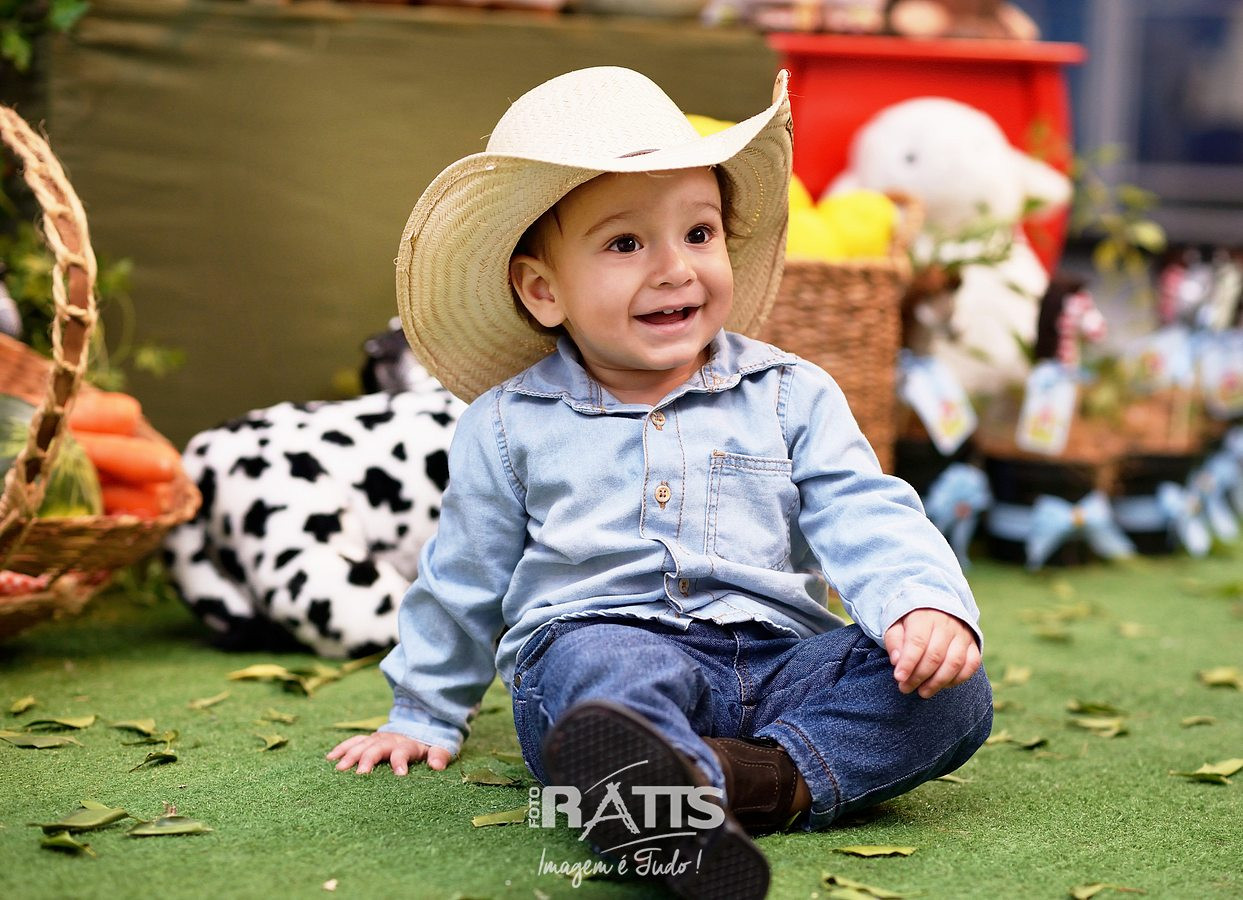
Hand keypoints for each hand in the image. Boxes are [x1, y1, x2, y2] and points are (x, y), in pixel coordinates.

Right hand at [326, 731, 453, 774]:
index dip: (400, 762)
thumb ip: (439, 755)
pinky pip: (353, 741)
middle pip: (377, 748)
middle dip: (368, 759)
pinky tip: (330, 758)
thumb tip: (437, 766)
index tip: (399, 775)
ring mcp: (377, 738)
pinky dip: (342, 748)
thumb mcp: (439, 748)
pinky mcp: (368, 739)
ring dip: (350, 755)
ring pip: (362, 744)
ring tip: (339, 769)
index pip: (402, 752)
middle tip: (359, 774)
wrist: (420, 723)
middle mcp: (390, 740)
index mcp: (408, 745)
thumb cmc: (427, 744)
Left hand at [883, 609, 980, 698]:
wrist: (936, 608)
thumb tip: (897, 661)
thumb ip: (894, 641)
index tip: (899, 678)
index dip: (908, 662)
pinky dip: (958, 679)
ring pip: (954, 663)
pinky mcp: (973, 644)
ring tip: (922, 692)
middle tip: (905, 688)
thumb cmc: (911, 621)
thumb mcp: (895, 625)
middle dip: (919, 676)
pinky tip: (942, 685)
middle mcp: (946, 624)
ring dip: (937, 682)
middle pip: (935, 655)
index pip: (917, 641)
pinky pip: (971, 665)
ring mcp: (963, 634)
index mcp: (924, 616)